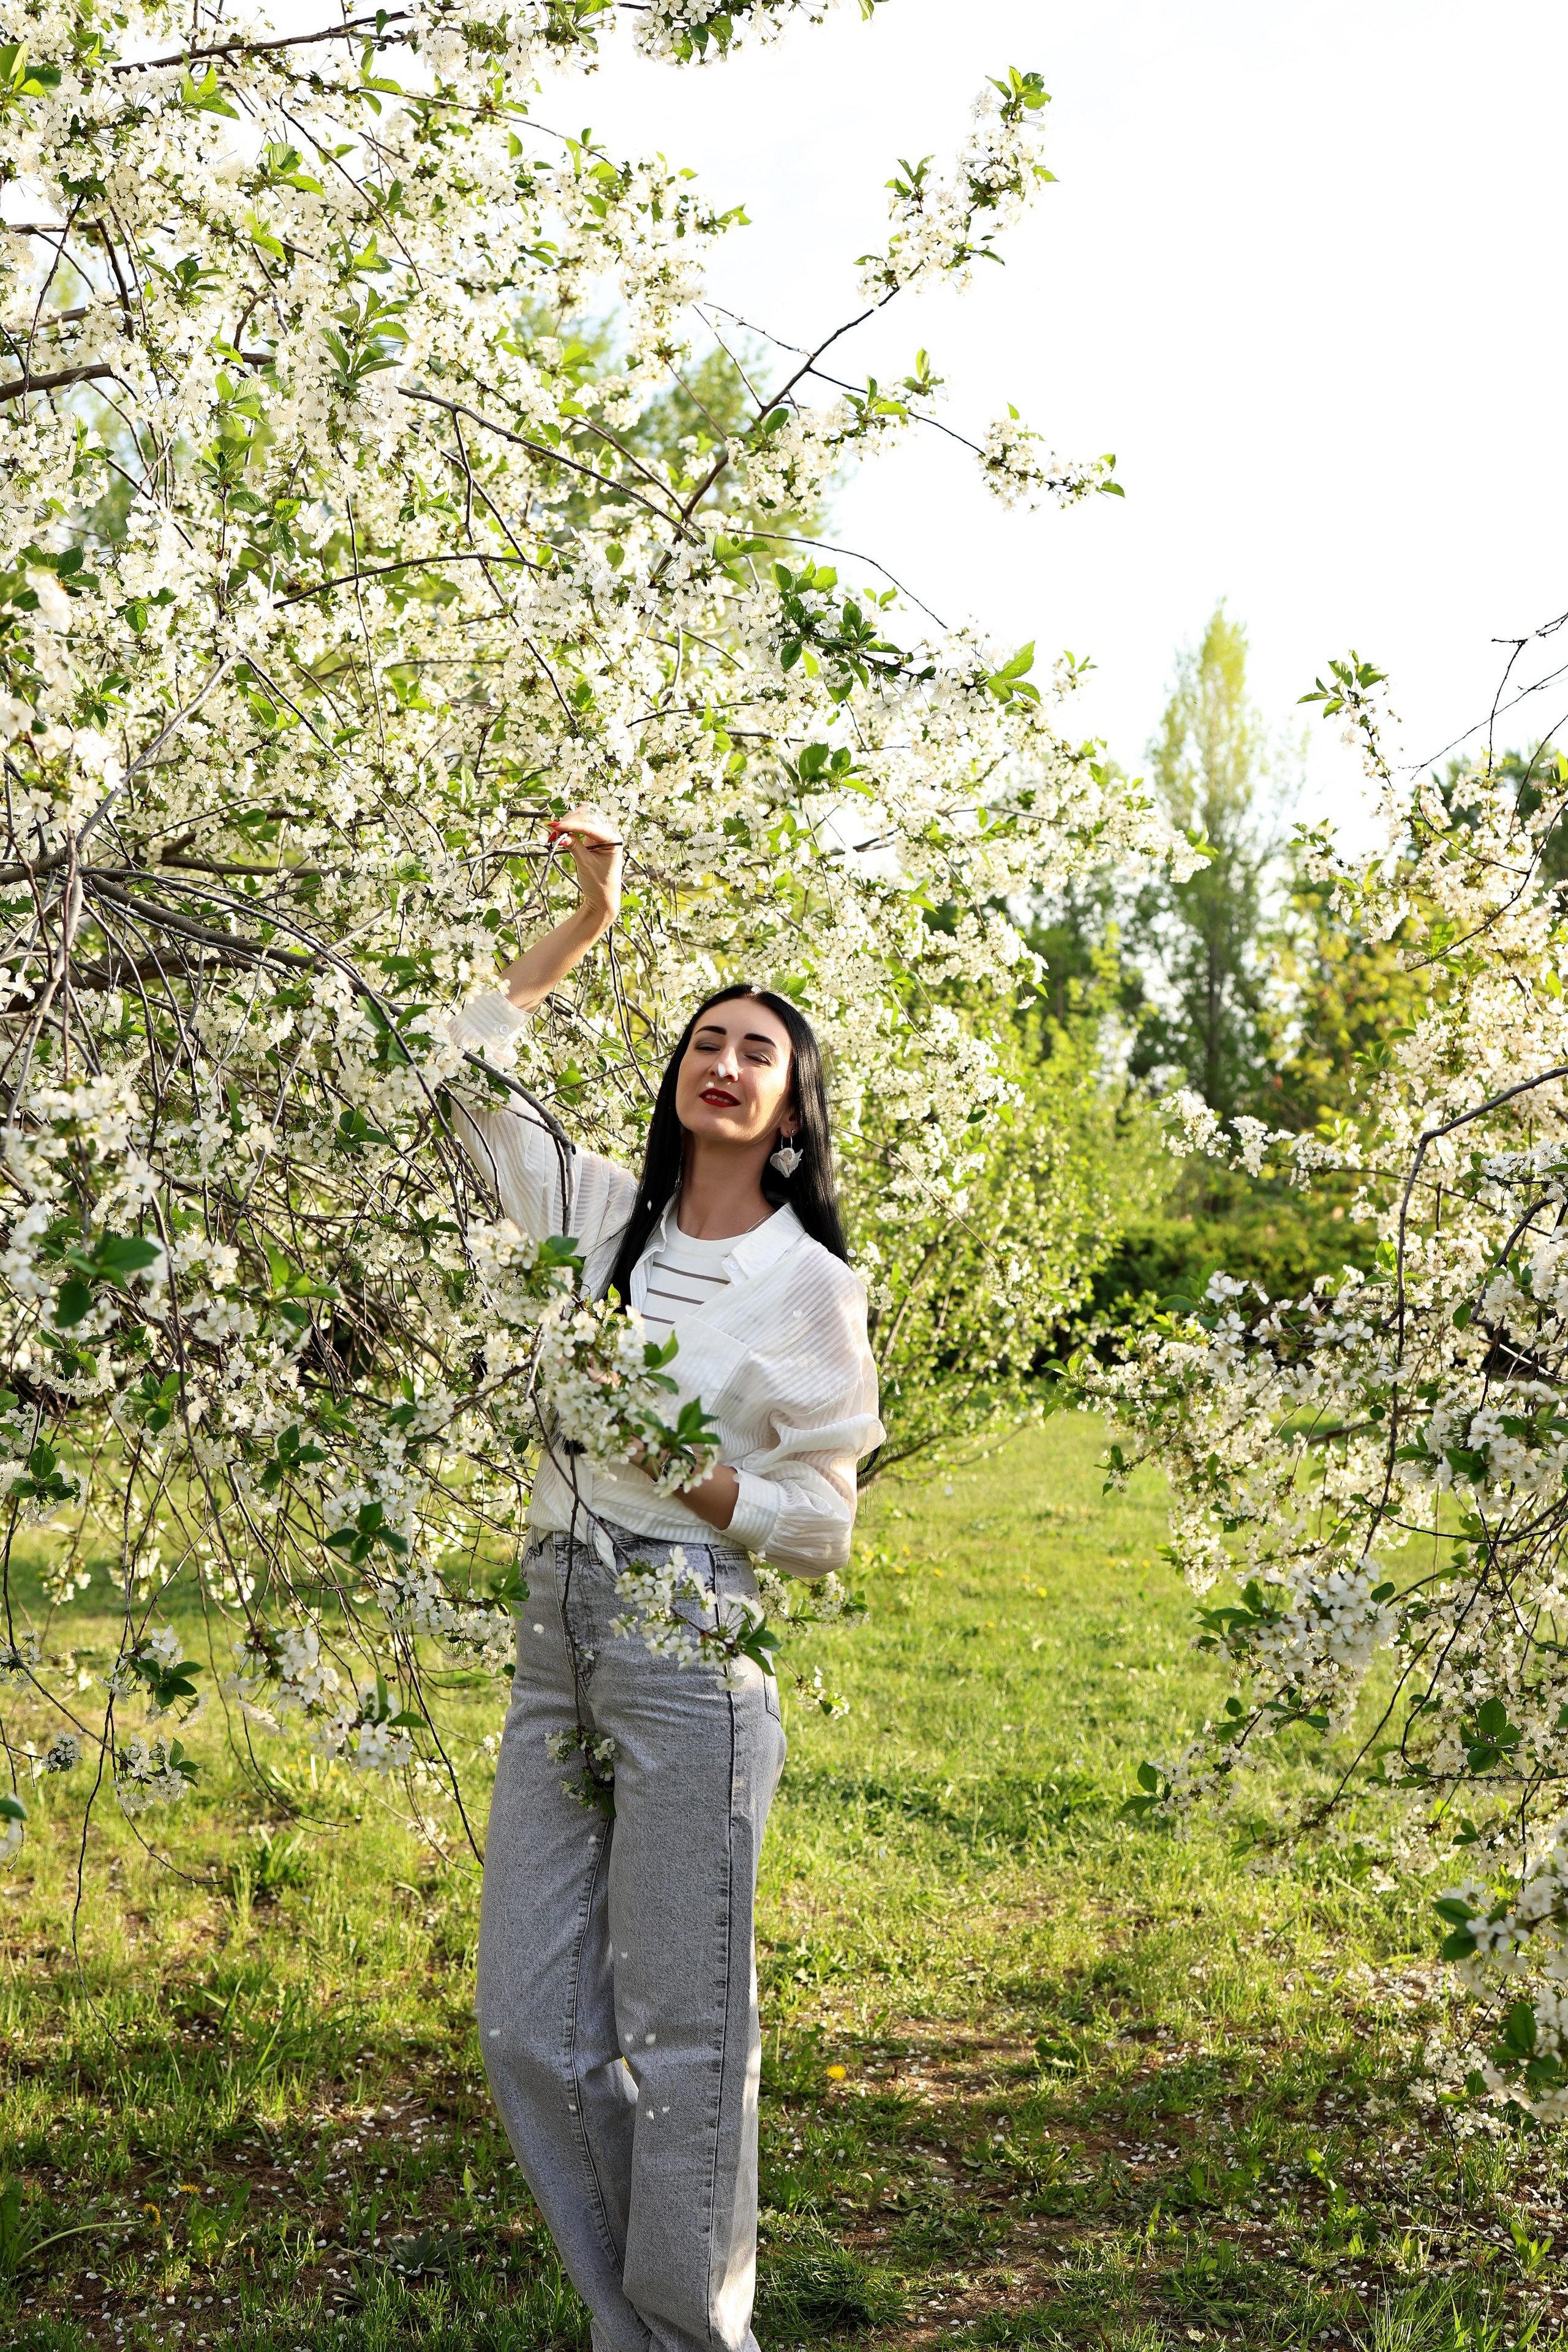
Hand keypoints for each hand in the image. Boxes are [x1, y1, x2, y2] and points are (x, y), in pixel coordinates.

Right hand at [549, 805, 622, 929]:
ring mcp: (601, 836)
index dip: (571, 825)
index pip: (590, 826)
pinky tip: (562, 829)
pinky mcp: (593, 839)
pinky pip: (582, 827)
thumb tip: (559, 834)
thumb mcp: (585, 864)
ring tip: (556, 832)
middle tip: (554, 831)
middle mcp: (609, 834)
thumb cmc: (599, 884)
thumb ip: (574, 846)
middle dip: (569, 822)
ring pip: (584, 819)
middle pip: (588, 817)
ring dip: (569, 822)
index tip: (555, 826)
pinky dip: (571, 827)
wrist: (603, 898)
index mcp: (613, 839)